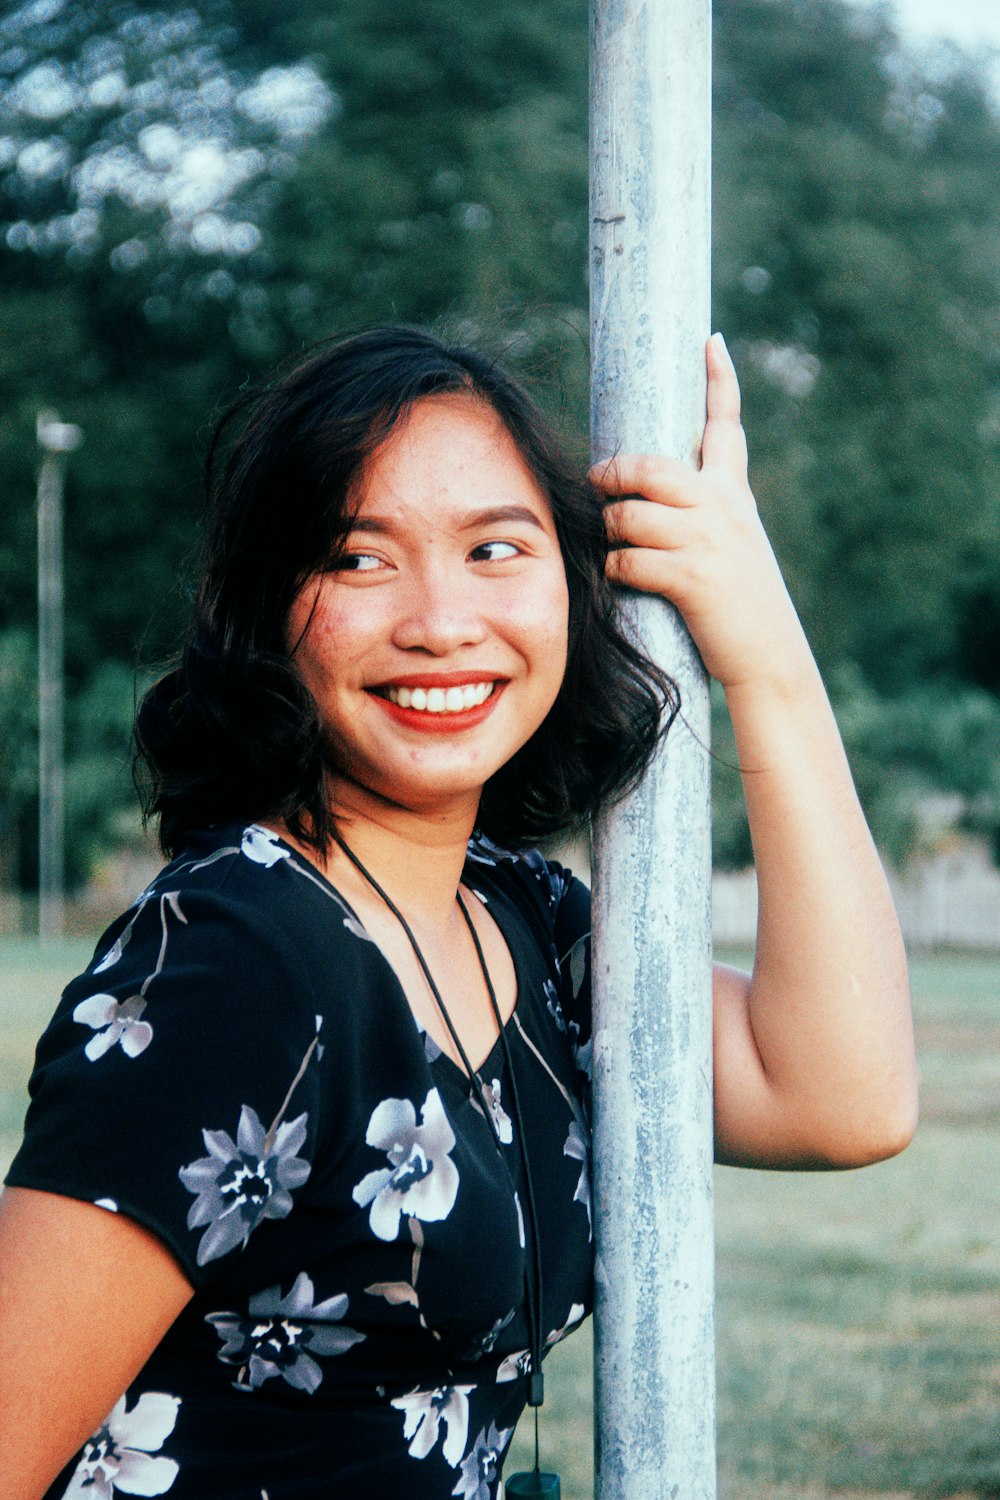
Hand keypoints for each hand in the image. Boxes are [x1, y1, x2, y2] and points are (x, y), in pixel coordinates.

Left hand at [591, 333, 806, 692]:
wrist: (770, 658)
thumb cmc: (740, 608)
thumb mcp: (732, 548)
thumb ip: (701, 516)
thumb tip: (647, 498)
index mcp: (733, 496)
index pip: (726, 425)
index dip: (719, 379)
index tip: (711, 340)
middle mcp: (723, 508)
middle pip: (650, 467)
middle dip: (614, 475)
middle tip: (597, 483)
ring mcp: (708, 541)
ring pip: (630, 515)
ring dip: (609, 532)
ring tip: (611, 547)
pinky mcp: (692, 578)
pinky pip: (628, 560)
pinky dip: (615, 570)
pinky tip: (621, 580)